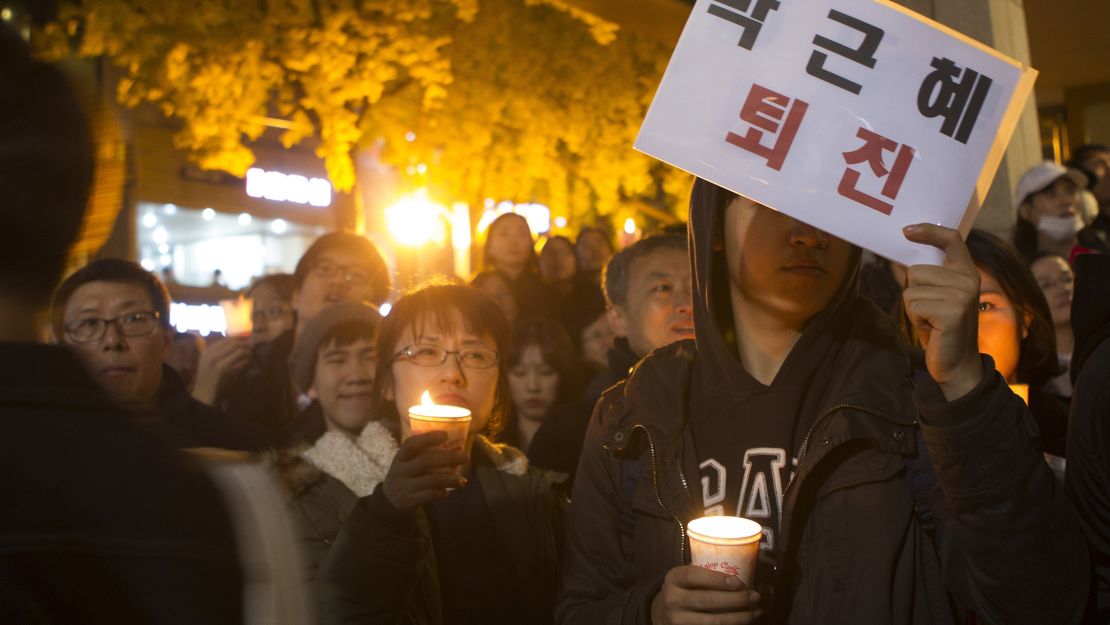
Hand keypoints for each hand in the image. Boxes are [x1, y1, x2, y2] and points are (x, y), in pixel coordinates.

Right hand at [191, 337, 250, 404]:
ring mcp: (220, 363)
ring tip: (249, 357)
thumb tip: (237, 341)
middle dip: (245, 345)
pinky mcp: (228, 371)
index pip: (227, 339)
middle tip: (249, 349)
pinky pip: (243, 362)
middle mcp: (213, 355)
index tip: (246, 340)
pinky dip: (247, 362)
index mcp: (208, 351)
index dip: (239, 338)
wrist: (204, 393)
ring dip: (248, 354)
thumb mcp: (208, 361)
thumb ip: (219, 352)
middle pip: (236, 343)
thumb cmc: (208, 377)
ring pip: (241, 351)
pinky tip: (246, 365)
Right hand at [382, 431, 468, 511]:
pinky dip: (441, 493)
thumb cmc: (406, 476)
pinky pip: (430, 495)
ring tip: (463, 480)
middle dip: (449, 458)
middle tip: (466, 457)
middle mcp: (399, 470)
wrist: (389, 501)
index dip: (427, 438)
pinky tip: (447, 492)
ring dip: (451, 479)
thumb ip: (425, 456)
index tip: (445, 434)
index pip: (411, 444)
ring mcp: (403, 486)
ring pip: (432, 480)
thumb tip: (457, 449)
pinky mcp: (408, 501)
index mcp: (400, 457)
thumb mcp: (407, 464)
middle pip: (426, 461)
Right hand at [651, 565, 761, 624]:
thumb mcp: (685, 577)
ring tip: (756, 611)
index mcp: (674, 578)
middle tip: (755, 596)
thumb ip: (704, 573)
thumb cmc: (683, 590)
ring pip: (713, 621)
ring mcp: (678, 620)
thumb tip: (741, 569)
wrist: (663, 613)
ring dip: (739, 617)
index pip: (693, 576)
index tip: (739, 582)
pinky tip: (744, 622)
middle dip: (735, 600)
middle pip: (707, 600)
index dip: (717, 579)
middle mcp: (673, 600)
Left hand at [902, 224, 982, 399]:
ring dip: (914, 308)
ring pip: (911, 288)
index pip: (952, 240)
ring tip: (932, 321)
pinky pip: (912, 303)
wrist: (958, 366)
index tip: (907, 231)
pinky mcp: (951, 310)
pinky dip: (915, 318)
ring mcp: (962, 295)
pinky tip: (932, 329)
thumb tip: (900, 260)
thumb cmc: (942, 330)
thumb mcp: (936, 298)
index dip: (929, 232)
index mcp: (967, 273)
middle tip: (931, 313)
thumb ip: (927, 278)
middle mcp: (968, 280)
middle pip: (916, 270)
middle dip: (915, 292)